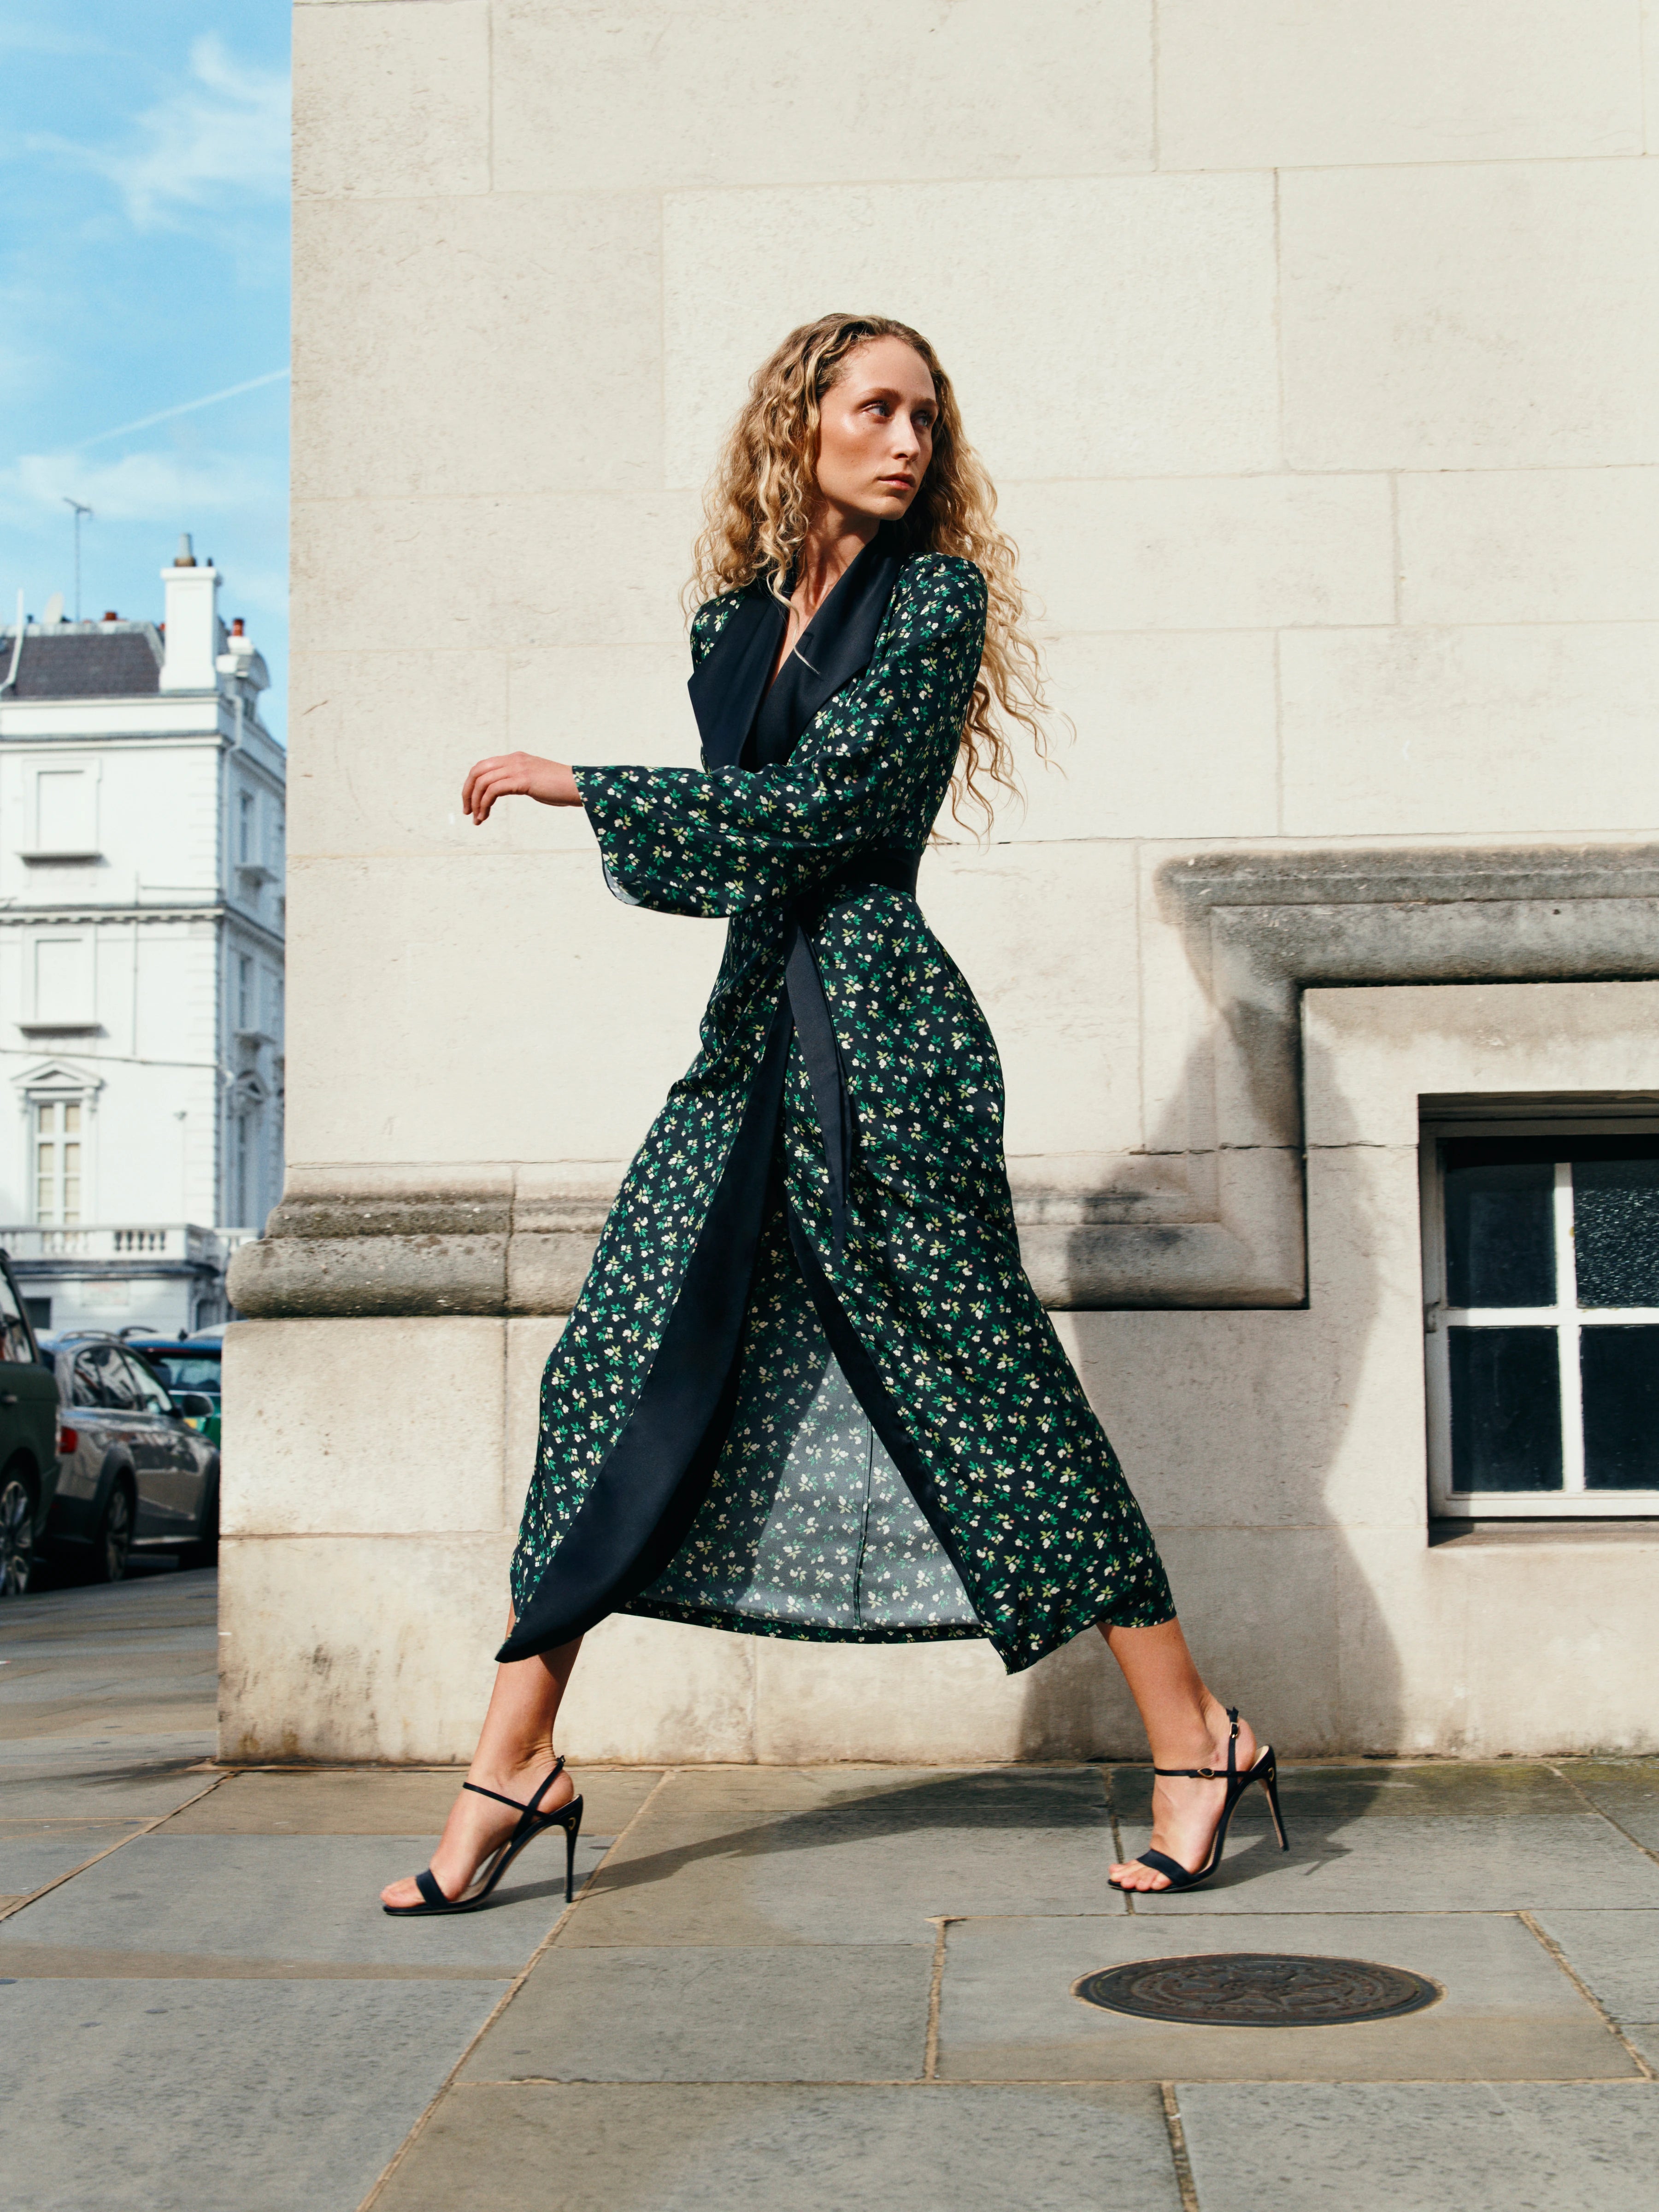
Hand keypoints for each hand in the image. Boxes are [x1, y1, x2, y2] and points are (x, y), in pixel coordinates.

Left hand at [462, 752, 581, 823]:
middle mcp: (514, 760)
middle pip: (477, 771)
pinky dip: (485, 805)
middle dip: (467, 792)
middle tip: (467, 811)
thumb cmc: (562, 788)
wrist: (579, 787)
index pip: (483, 766)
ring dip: (476, 802)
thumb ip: (519, 780)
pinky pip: (493, 791)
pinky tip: (486, 816)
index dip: (472, 784)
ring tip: (477, 819)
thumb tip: (508, 789)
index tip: (472, 803)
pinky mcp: (522, 779)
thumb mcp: (535, 780)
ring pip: (482, 782)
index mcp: (515, 758)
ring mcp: (518, 768)